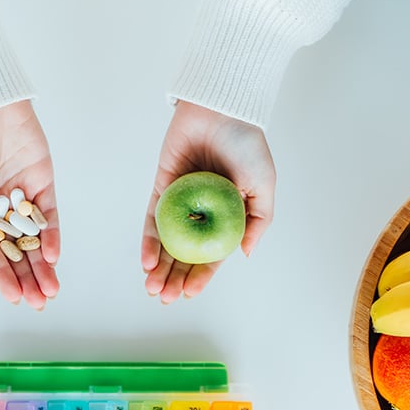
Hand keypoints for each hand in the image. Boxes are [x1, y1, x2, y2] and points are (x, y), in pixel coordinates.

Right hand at [0, 100, 59, 308]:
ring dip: (42, 265)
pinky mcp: (42, 182)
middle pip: (16, 252)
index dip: (1, 276)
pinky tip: (53, 256)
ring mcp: (22, 197)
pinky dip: (52, 235)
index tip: (13, 297)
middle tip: (39, 302)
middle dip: (27, 278)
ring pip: (34, 239)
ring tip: (51, 290)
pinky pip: (49, 214)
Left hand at [141, 101, 275, 302]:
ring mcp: (180, 200)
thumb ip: (258, 221)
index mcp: (226, 214)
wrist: (222, 109)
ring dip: (159, 266)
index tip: (189, 294)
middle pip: (184, 252)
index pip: (210, 253)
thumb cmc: (247, 144)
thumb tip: (245, 255)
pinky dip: (149, 240)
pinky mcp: (161, 185)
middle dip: (173, 278)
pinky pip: (152, 218)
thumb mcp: (263, 186)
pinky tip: (146, 260)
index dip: (200, 276)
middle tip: (164, 299)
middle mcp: (201, 211)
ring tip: (152, 288)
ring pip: (166, 240)